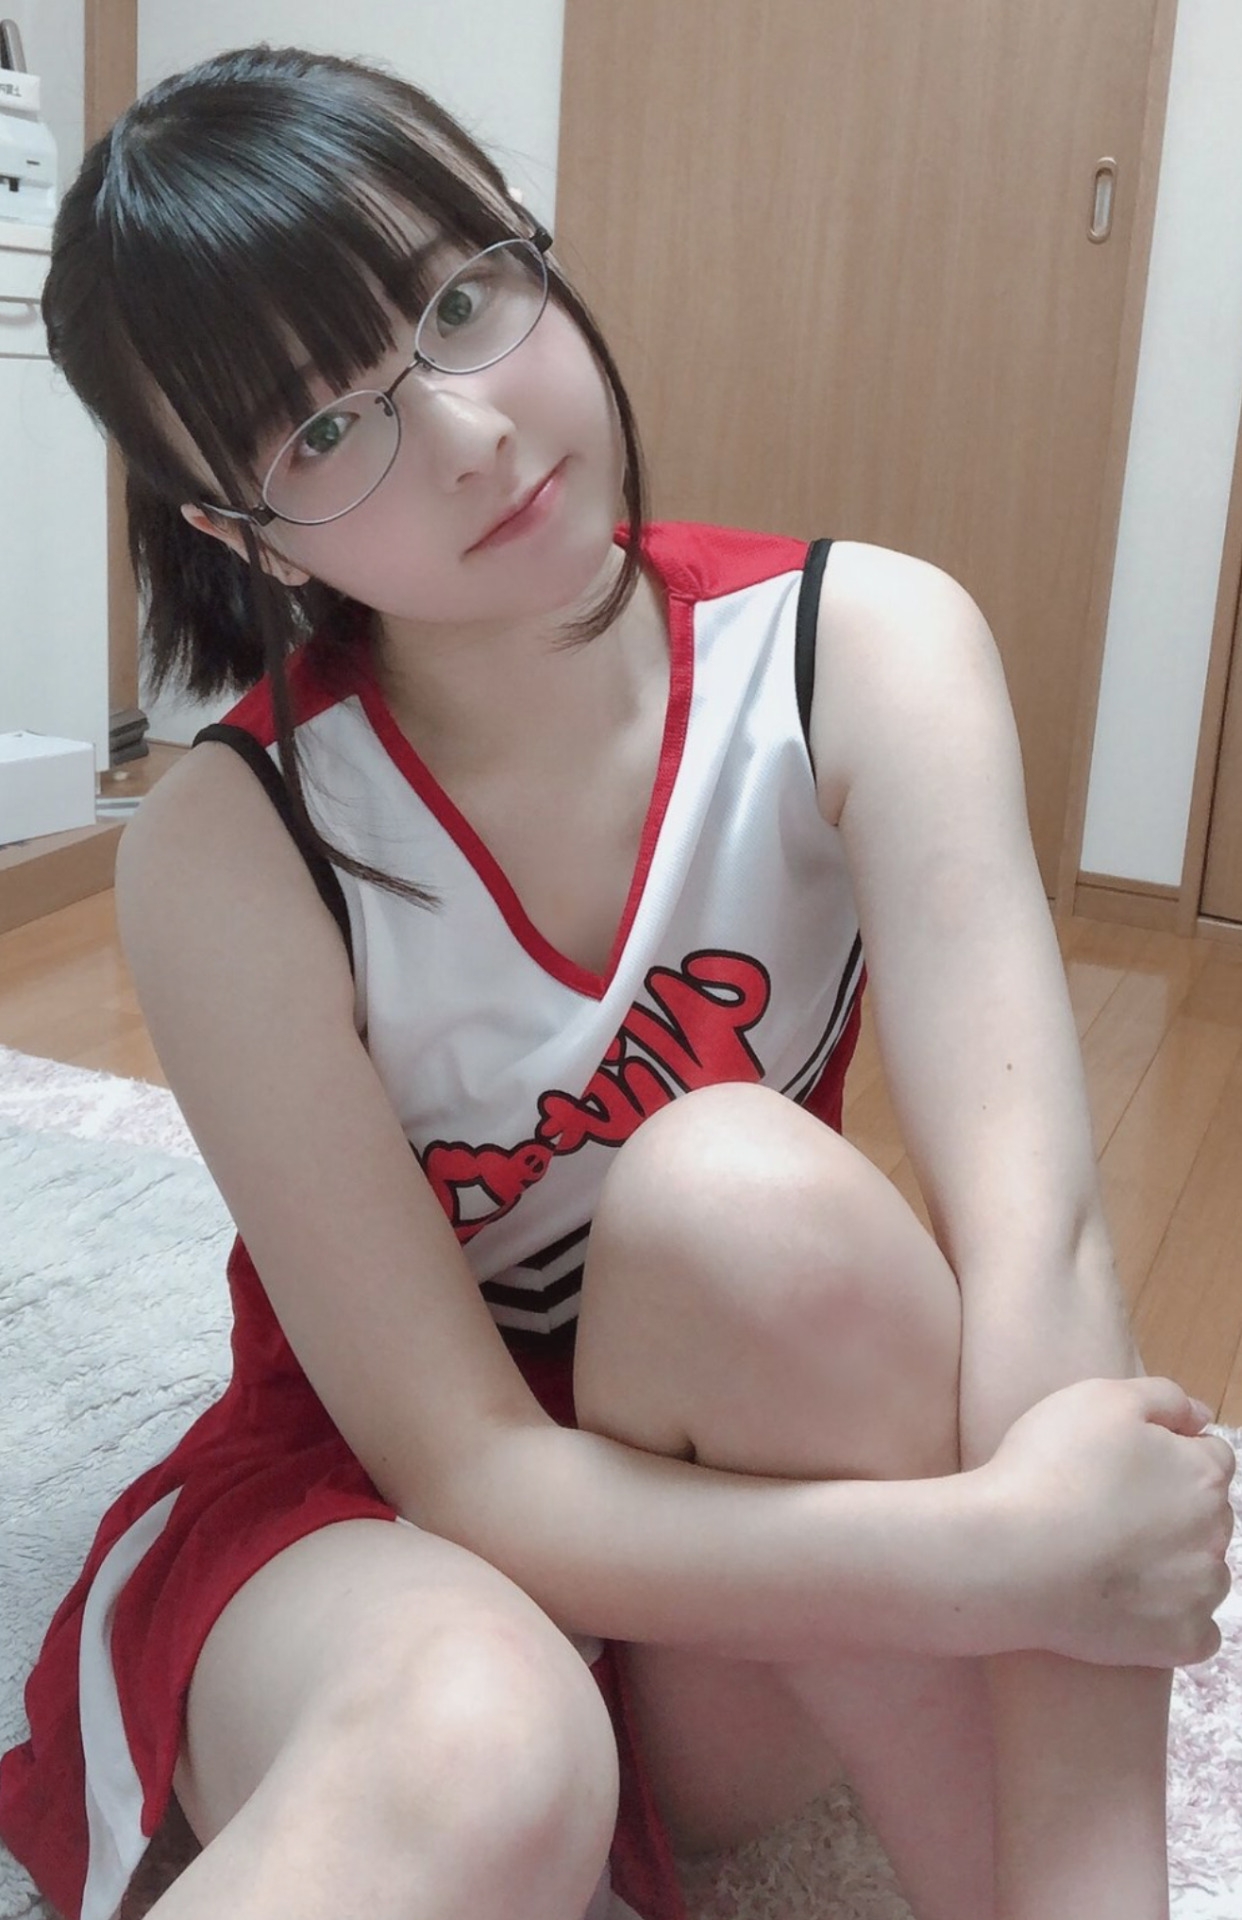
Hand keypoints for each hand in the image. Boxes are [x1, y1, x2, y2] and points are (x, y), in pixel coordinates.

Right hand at [981, 1375, 1234, 1667]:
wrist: (1009, 1556)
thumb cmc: (1051, 1467)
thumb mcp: (1101, 1398)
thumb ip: (1163, 1397)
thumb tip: (1201, 1416)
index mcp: (1203, 1474)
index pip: (1212, 1456)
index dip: (1170, 1453)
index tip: (1125, 1463)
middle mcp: (1215, 1535)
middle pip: (1207, 1515)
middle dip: (1174, 1509)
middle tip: (1110, 1508)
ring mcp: (1200, 1594)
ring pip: (1204, 1573)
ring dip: (1175, 1564)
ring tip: (1112, 1557)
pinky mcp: (1179, 1643)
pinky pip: (1196, 1633)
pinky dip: (1172, 1621)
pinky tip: (1130, 1605)